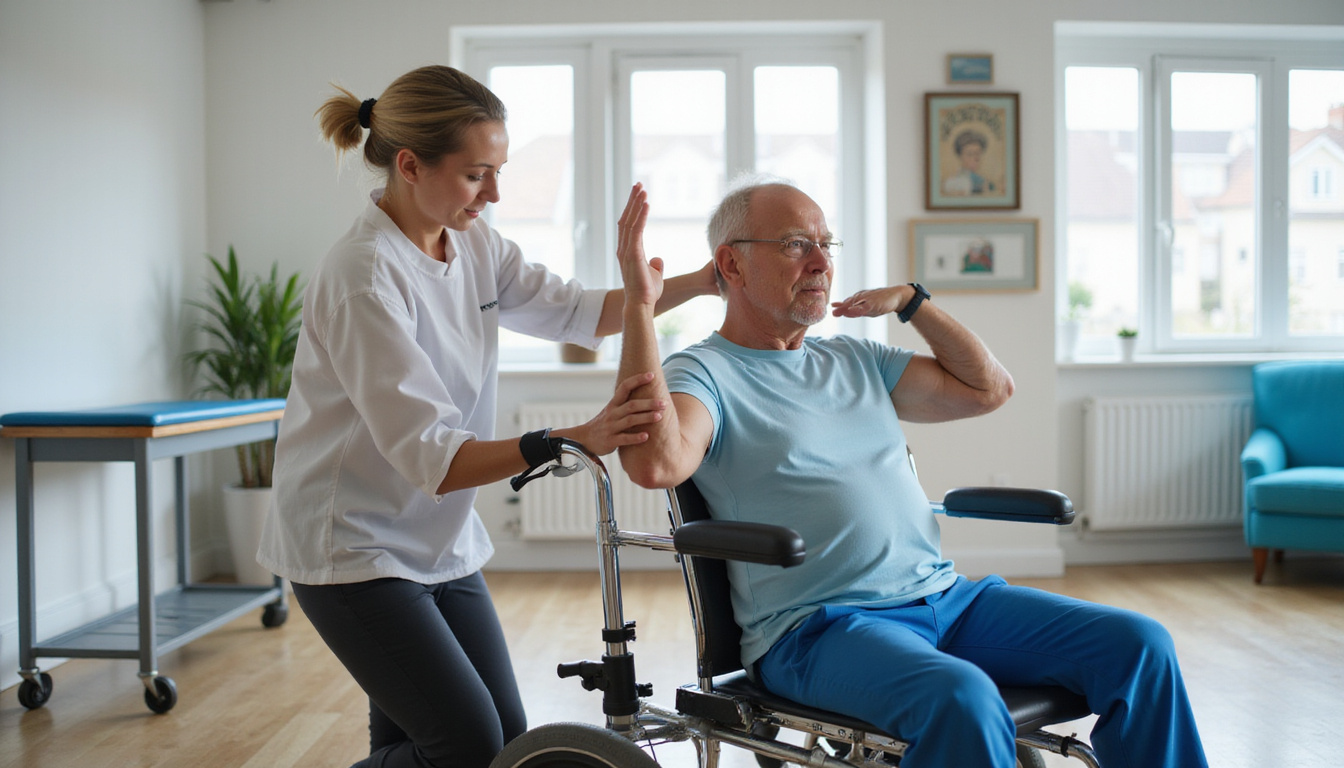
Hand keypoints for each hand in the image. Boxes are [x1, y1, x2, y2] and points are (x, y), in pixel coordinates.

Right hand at [564, 372, 665, 454]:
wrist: (584, 439)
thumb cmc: (605, 424)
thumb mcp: (612, 411)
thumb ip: (626, 404)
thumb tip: (648, 394)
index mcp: (613, 404)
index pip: (624, 387)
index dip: (637, 380)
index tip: (651, 375)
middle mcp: (612, 414)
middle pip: (631, 405)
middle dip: (648, 403)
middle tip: (664, 403)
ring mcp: (611, 427)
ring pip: (629, 420)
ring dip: (645, 417)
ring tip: (659, 416)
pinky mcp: (610, 441)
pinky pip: (624, 439)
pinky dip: (635, 437)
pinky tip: (646, 436)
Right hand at [617, 183, 663, 308]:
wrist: (641, 305)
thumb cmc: (647, 292)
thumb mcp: (654, 275)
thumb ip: (655, 265)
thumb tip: (658, 259)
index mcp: (628, 251)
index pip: (628, 225)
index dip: (633, 209)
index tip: (639, 195)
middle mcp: (624, 248)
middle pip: (626, 219)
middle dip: (632, 201)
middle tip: (638, 185)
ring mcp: (626, 251)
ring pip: (629, 221)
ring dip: (636, 204)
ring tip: (642, 189)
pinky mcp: (633, 254)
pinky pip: (636, 230)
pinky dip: (641, 215)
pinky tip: (646, 203)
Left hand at [831, 285, 907, 317]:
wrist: (896, 295)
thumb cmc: (880, 301)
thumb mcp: (867, 307)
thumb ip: (856, 309)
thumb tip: (843, 312)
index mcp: (859, 298)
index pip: (847, 302)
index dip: (839, 305)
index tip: (832, 307)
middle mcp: (862, 297)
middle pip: (849, 303)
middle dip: (841, 307)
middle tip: (833, 312)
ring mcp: (868, 300)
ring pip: (855, 304)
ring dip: (846, 308)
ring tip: (837, 311)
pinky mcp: (874, 303)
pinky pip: (865, 307)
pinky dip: (857, 309)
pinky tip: (851, 311)